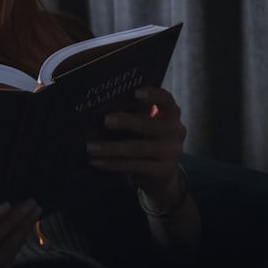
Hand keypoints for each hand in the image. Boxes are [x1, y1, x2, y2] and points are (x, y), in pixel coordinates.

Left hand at [86, 86, 187, 208]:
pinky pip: (134, 166)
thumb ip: (137, 112)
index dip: (153, 95)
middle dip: (125, 121)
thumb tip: (107, 101)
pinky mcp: (163, 171)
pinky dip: (113, 164)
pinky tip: (96, 162)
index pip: (166, 100)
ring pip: (138, 148)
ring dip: (111, 148)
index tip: (135, 92)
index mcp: (171, 114)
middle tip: (104, 120)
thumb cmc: (149, 140)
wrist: (162, 174)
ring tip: (90, 147)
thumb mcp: (148, 124)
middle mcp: (176, 131)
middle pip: (149, 124)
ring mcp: (172, 152)